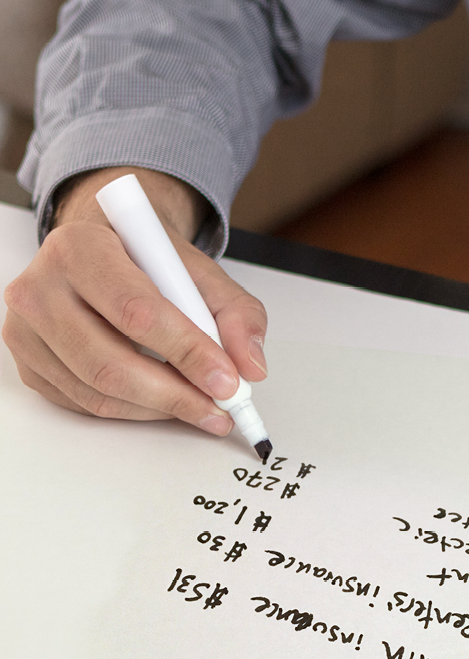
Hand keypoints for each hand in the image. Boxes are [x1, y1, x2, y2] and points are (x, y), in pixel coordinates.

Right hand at [2, 167, 266, 434]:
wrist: (109, 253)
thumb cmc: (149, 262)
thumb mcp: (203, 274)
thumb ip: (238, 315)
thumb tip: (251, 367)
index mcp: (81, 247)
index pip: (136, 311)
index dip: (187, 351)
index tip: (227, 380)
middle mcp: (40, 286)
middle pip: (108, 361)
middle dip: (175, 394)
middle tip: (220, 407)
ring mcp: (26, 329)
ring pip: (96, 390)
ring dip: (158, 408)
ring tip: (203, 408)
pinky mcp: (28, 362)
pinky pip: (83, 403)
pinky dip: (133, 412)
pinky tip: (165, 403)